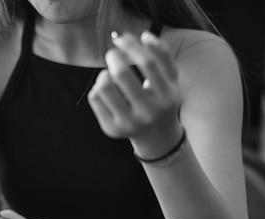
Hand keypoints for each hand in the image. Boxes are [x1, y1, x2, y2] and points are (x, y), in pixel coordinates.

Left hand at [88, 31, 182, 155]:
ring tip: (109, 74)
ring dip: (103, 74)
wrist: (156, 136)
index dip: (131, 45)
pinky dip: (98, 88)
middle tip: (113, 55)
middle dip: (113, 56)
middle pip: (121, 73)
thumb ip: (163, 54)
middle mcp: (149, 112)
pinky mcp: (111, 130)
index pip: (148, 62)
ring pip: (103, 87)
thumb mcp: (170, 78)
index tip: (120, 38)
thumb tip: (145, 36)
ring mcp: (129, 123)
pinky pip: (95, 98)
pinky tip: (108, 91)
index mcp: (167, 96)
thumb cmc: (161, 98)